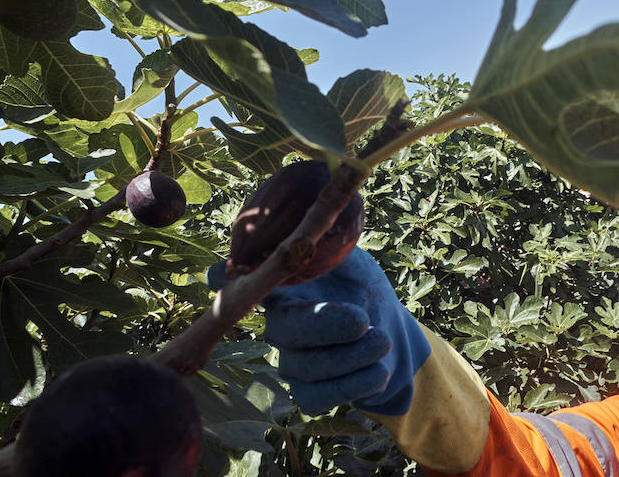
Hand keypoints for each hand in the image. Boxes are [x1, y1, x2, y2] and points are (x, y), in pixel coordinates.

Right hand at [207, 248, 430, 414]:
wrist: (394, 334)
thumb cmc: (363, 288)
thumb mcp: (351, 260)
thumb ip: (330, 243)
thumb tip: (318, 221)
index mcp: (281, 287)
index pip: (239, 281)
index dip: (226, 277)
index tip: (225, 271)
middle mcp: (277, 324)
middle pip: (283, 328)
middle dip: (324, 324)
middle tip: (363, 319)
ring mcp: (290, 361)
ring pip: (303, 366)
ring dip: (350, 355)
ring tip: (382, 340)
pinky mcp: (308, 394)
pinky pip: (317, 397)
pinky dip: (353, 384)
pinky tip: (378, 371)